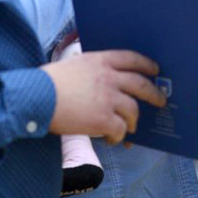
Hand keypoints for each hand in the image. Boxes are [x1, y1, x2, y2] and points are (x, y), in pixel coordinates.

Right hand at [42, 50, 165, 144]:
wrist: (36, 98)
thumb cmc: (48, 83)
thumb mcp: (73, 65)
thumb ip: (91, 70)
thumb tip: (103, 82)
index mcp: (100, 60)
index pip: (131, 58)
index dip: (146, 64)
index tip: (155, 70)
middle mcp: (108, 77)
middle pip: (141, 84)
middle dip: (154, 94)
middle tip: (160, 101)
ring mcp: (108, 98)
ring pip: (133, 110)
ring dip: (134, 121)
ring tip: (130, 128)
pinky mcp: (103, 119)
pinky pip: (121, 129)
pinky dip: (119, 136)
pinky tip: (112, 139)